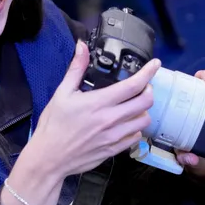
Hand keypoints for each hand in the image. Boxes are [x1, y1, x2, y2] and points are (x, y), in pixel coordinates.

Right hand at [19, 40, 160, 180]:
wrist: (49, 158)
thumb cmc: (53, 125)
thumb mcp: (62, 93)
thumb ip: (76, 68)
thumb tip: (82, 47)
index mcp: (99, 102)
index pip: (133, 85)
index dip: (148, 73)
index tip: (155, 64)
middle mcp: (110, 120)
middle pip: (145, 103)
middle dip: (149, 90)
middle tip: (143, 86)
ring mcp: (114, 137)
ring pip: (144, 121)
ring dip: (143, 110)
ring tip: (134, 105)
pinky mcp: (114, 150)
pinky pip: (135, 138)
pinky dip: (135, 128)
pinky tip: (126, 123)